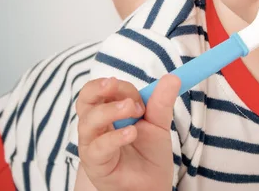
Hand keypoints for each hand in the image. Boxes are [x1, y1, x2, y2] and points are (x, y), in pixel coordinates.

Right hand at [76, 75, 180, 190]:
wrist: (152, 185)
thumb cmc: (149, 154)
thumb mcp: (158, 124)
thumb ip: (161, 102)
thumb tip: (172, 78)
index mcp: (108, 112)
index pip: (103, 90)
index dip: (120, 87)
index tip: (139, 97)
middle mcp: (96, 126)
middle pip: (85, 100)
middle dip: (98, 88)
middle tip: (114, 84)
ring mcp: (93, 145)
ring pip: (88, 122)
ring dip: (109, 110)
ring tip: (134, 110)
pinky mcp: (96, 164)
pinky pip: (97, 148)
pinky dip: (114, 137)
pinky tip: (131, 133)